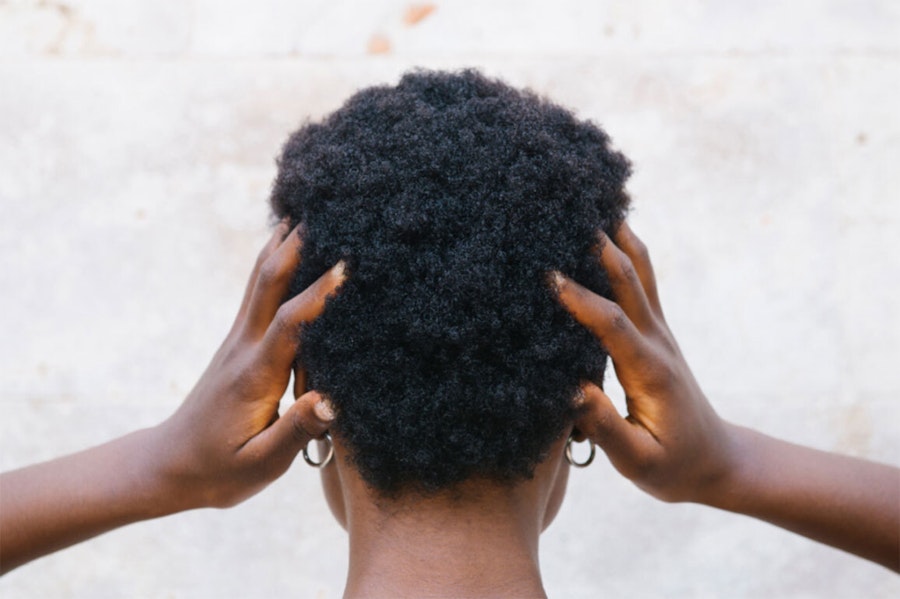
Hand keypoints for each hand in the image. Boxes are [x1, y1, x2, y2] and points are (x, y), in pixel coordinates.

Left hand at [151, 222, 344, 509]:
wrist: (168, 467)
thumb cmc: (217, 471)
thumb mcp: (259, 465)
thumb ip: (295, 432)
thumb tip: (331, 401)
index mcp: (255, 376)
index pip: (290, 325)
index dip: (319, 294)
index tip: (347, 264)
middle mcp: (244, 347)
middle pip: (268, 282)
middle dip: (297, 244)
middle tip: (326, 207)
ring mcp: (238, 341)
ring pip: (259, 279)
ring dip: (281, 242)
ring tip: (305, 207)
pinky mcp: (239, 343)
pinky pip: (258, 290)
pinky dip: (274, 260)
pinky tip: (285, 244)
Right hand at [554, 223, 898, 569]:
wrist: (717, 461)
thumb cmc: (674, 466)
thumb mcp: (639, 462)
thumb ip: (605, 428)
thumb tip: (572, 391)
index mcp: (649, 371)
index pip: (612, 324)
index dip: (581, 299)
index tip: (548, 275)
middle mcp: (657, 341)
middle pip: (630, 279)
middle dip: (599, 245)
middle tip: (567, 211)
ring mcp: (659, 331)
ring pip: (640, 270)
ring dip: (617, 236)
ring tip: (591, 201)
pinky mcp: (656, 331)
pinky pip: (641, 279)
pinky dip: (624, 249)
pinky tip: (607, 229)